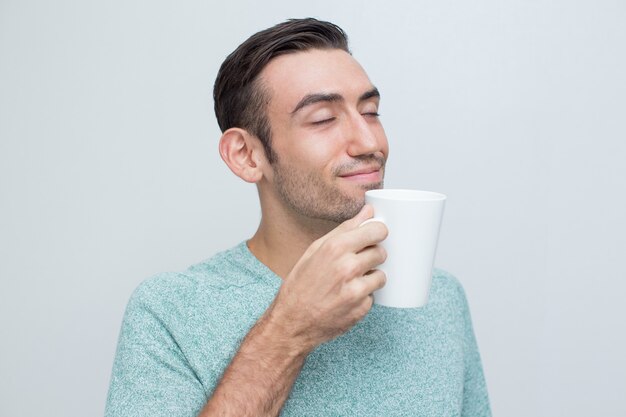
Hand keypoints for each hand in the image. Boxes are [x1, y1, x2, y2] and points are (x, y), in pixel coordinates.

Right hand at [268, 204, 387, 352]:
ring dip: (370, 277)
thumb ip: (345, 229)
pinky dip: (364, 296)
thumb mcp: (315, 250)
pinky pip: (373, 296)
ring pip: (381, 275)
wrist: (292, 323)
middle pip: (381, 252)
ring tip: (350, 282)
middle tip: (357, 262)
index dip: (378, 232)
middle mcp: (347, 267)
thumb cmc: (300, 285)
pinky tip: (346, 298)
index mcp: (335, 248)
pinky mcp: (361, 309)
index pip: (376, 231)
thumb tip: (369, 212)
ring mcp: (356, 290)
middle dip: (373, 256)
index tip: (376, 235)